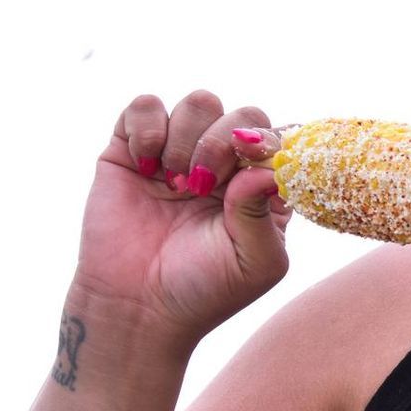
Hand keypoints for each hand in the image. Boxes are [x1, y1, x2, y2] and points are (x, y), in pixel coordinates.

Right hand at [72, 89, 293, 340]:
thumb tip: (266, 168)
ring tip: (176, 184)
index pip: (278, 139)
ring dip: (188, 137)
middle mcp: (224, 165)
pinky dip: (147, 127)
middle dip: (224, 141)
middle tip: (202, 185)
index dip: (265, 142)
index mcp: (260, 188)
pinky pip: (145, 105)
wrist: (136, 307)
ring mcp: (179, 154)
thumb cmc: (204, 290)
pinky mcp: (131, 150)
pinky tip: (145, 166)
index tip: (245, 161)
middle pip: (242, 114)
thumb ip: (266, 214)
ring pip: (199, 102)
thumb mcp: (256, 263)